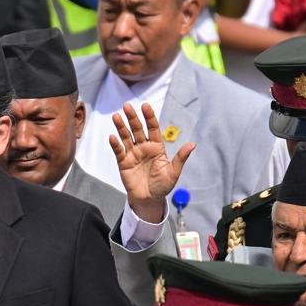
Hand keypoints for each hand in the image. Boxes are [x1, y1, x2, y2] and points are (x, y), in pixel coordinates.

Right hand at [109, 102, 194, 222]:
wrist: (149, 200)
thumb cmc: (162, 186)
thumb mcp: (174, 172)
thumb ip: (180, 158)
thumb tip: (193, 144)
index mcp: (157, 147)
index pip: (153, 128)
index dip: (149, 117)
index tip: (145, 106)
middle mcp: (144, 147)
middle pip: (137, 129)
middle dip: (133, 118)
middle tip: (127, 105)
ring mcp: (133, 154)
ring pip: (126, 137)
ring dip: (121, 127)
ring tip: (116, 116)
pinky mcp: (123, 162)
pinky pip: (119, 151)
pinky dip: (115, 144)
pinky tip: (112, 137)